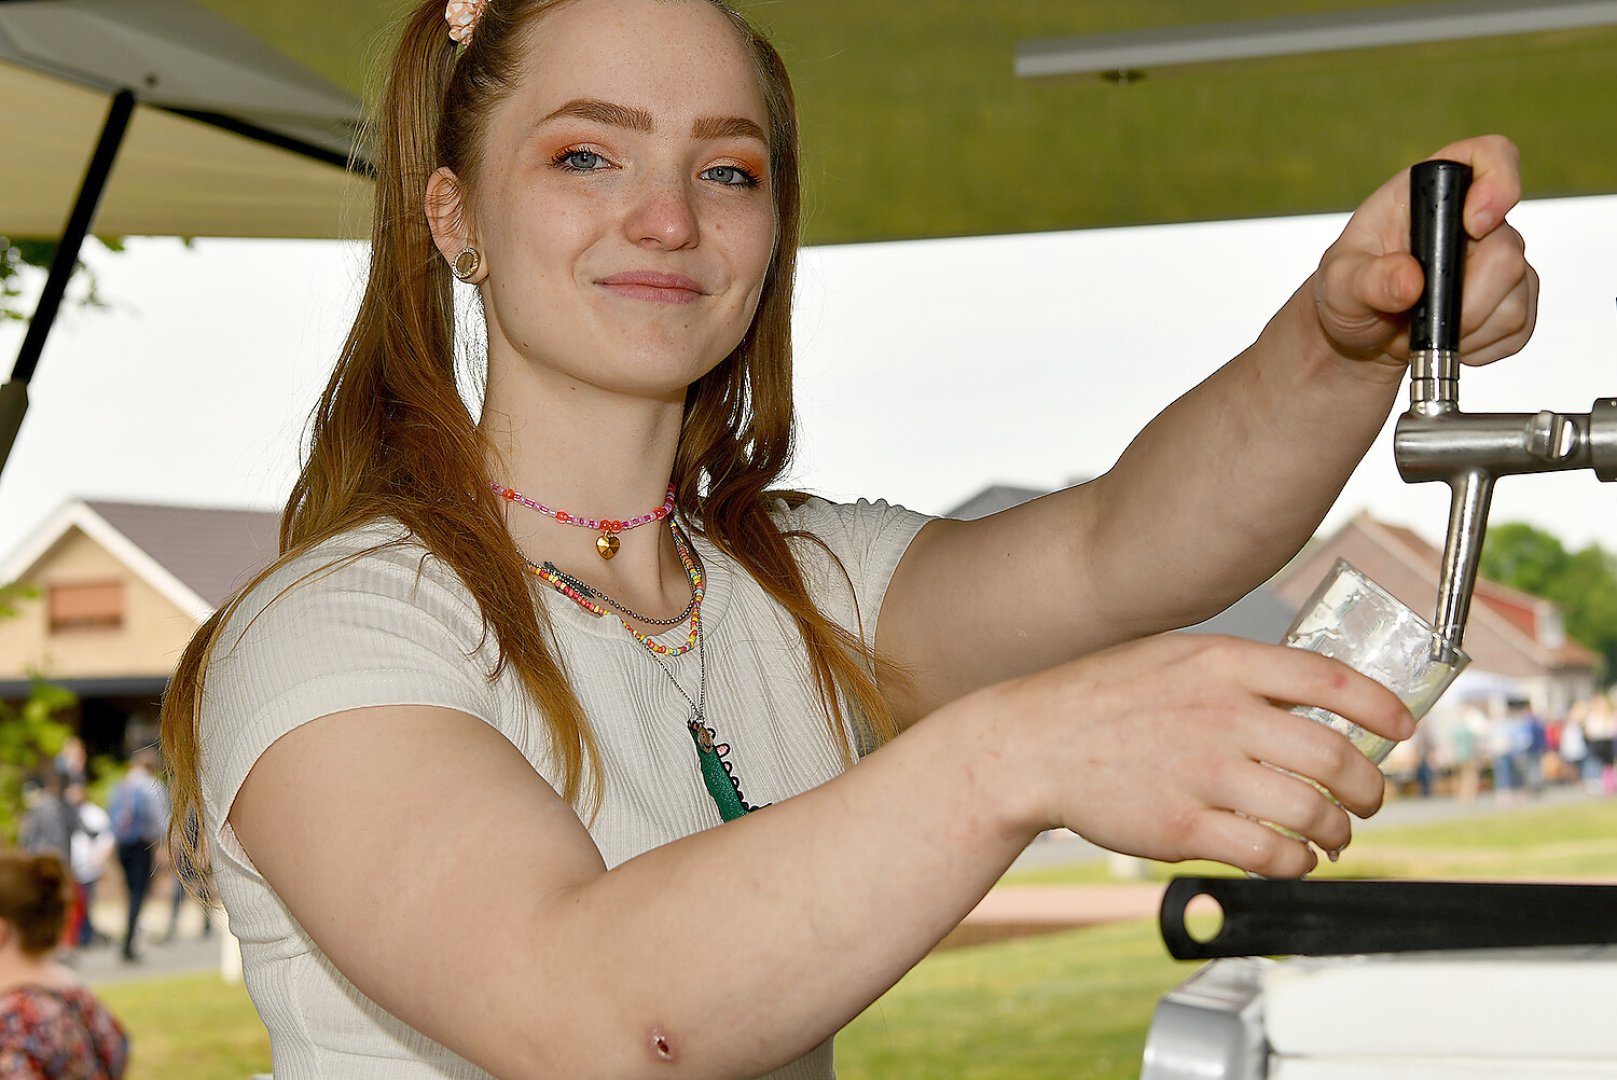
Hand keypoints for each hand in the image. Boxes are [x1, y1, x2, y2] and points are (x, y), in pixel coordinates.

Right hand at [1005, 633, 1414, 878]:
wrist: (1030, 743)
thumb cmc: (1102, 699)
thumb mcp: (1171, 659)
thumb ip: (1237, 675)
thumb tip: (1310, 703)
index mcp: (1220, 664)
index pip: (1329, 679)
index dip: (1381, 707)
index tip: (1403, 729)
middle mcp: (1218, 714)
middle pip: (1335, 756)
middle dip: (1370, 788)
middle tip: (1368, 799)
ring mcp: (1200, 772)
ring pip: (1311, 811)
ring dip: (1338, 831)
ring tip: (1333, 834)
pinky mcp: (1180, 827)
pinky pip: (1269, 854)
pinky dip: (1297, 862)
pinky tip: (1293, 858)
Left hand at [1311, 134, 1537, 371]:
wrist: (1360, 335)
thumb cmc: (1347, 292)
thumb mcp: (1338, 284)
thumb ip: (1367, 279)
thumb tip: (1410, 280)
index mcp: (1431, 192)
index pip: (1491, 157)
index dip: (1497, 184)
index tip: (1474, 224)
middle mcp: (1473, 218)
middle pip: (1507, 249)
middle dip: (1466, 298)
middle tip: (1421, 316)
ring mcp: (1499, 258)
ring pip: (1517, 293)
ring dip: (1469, 327)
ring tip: (1424, 329)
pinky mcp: (1512, 299)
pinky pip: (1519, 327)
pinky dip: (1482, 346)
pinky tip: (1447, 340)